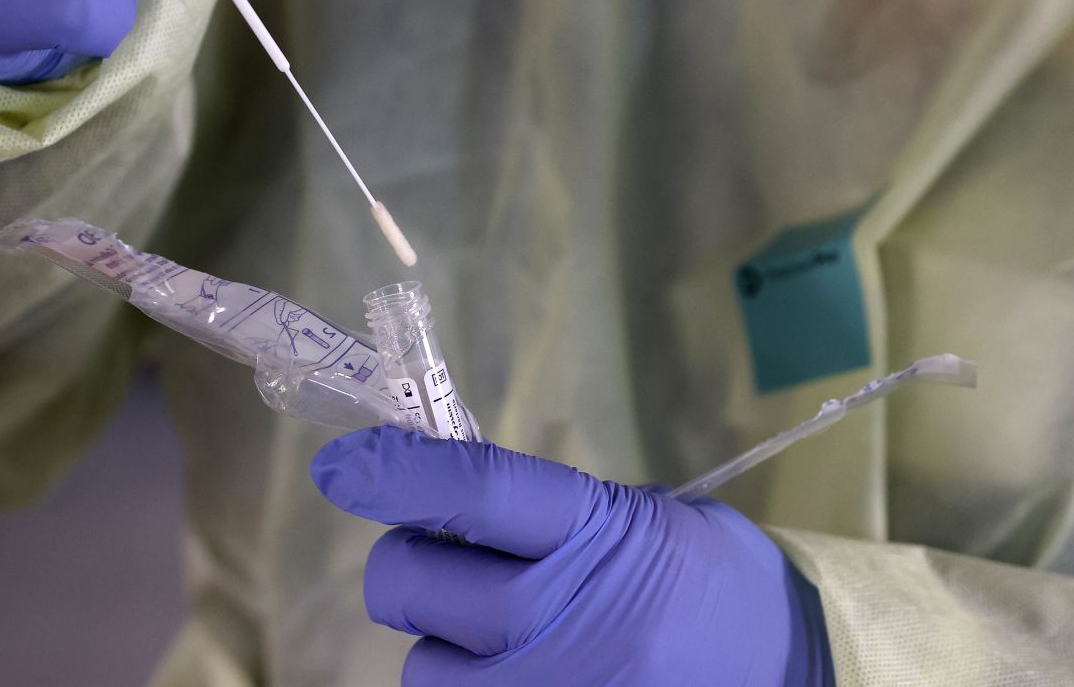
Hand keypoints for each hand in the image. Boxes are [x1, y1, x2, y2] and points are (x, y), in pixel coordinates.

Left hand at [312, 427, 834, 685]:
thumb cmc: (709, 580)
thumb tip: (441, 495)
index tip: (340, 465)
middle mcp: (563, 618)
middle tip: (450, 566)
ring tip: (504, 643)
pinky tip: (515, 675)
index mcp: (597, 532)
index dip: (394, 470)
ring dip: (442, 649)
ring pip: (419, 669)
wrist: (791, 669)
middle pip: (409, 582)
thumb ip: (545, 510)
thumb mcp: (642, 517)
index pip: (475, 485)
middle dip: (409, 567)